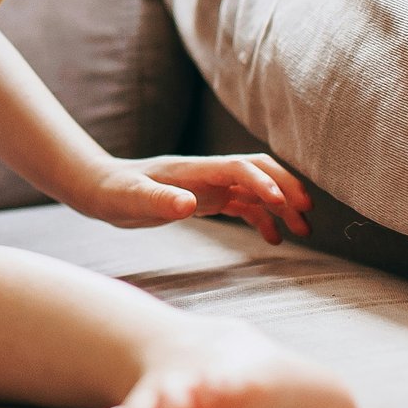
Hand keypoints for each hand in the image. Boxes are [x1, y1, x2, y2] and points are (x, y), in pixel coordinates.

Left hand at [78, 154, 311, 244]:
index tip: (282, 205)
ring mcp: (208, 186)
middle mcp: (206, 174)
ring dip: (281, 206)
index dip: (263, 182)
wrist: (99, 190)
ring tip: (302, 230)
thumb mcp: (131, 200)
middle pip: (257, 171)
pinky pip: (243, 206)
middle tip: (307, 213)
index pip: (239, 168)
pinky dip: (263, 219)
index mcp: (193, 170)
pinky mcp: (205, 200)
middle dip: (285, 187)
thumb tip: (189, 204)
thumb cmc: (113, 193)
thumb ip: (159, 200)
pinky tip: (273, 239)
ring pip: (255, 190)